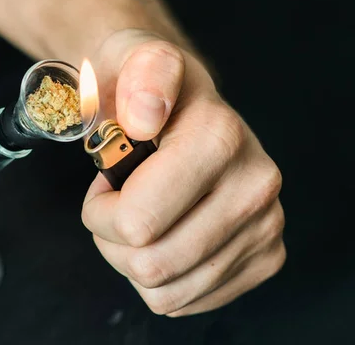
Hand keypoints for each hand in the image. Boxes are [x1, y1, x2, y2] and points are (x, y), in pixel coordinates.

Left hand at [82, 29, 285, 316]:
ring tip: (139, 217)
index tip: (105, 182)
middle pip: (152, 265)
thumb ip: (139, 76)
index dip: (99, 211)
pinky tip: (163, 235)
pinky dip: (160, 279)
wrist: (179, 101)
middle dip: (112, 240)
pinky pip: (189, 300)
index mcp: (220, 140)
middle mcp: (255, 186)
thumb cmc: (142, 89)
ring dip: (134, 261)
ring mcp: (265, 226)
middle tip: (115, 204)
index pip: (137, 223)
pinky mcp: (264, 256)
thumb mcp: (130, 63)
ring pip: (168, 292)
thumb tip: (145, 115)